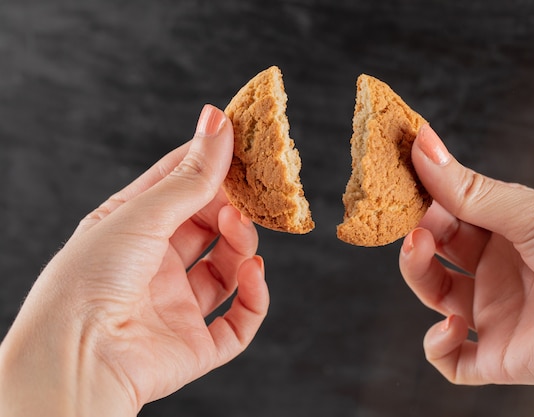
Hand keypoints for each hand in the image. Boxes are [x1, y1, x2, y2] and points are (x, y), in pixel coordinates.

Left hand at [0, 105, 268, 415]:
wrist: (76, 359)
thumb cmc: (89, 279)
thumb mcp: (142, 215)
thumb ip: (189, 176)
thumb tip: (218, 121)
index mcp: (132, 230)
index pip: (179, 186)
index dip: (210, 164)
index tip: (241, 142)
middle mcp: (155, 266)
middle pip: (208, 227)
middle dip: (230, 207)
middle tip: (245, 194)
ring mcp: (176, 306)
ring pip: (227, 268)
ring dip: (243, 246)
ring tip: (240, 231)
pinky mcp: (196, 344)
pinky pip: (239, 320)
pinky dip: (255, 296)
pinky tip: (253, 273)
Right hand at [400, 124, 533, 405]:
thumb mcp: (527, 211)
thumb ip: (466, 188)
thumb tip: (422, 143)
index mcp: (506, 232)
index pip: (450, 213)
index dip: (424, 200)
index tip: (399, 183)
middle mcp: (496, 271)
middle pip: (436, 252)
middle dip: (416, 236)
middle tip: (410, 224)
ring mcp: (495, 314)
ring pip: (434, 296)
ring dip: (416, 275)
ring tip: (417, 252)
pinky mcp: (497, 357)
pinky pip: (451, 359)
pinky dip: (438, 344)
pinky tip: (454, 325)